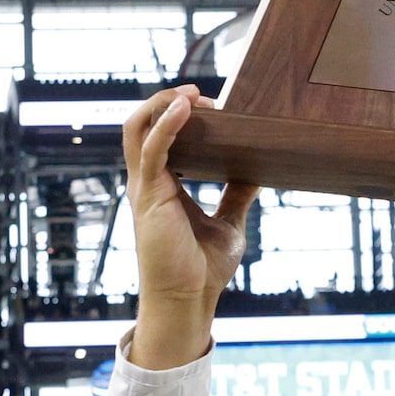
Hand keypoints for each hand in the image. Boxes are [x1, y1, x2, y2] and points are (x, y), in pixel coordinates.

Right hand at [119, 84, 256, 370]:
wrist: (188, 301)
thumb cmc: (201, 269)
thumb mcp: (228, 222)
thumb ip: (236, 195)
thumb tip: (257, 171)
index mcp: (162, 186)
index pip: (158, 136)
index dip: (178, 114)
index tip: (213, 106)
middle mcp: (147, 182)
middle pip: (140, 124)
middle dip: (167, 101)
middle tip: (202, 95)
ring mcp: (144, 188)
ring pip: (137, 128)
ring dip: (162, 104)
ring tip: (192, 94)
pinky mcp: (149, 196)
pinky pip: (152, 149)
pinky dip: (166, 124)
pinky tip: (184, 108)